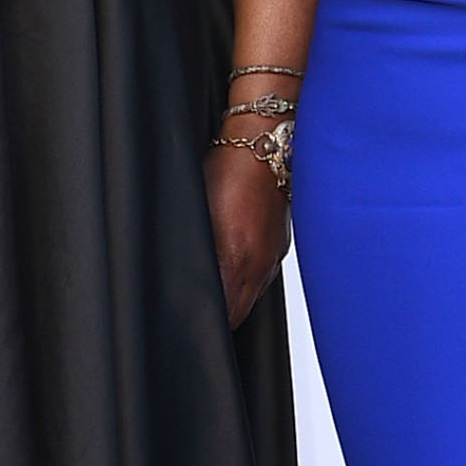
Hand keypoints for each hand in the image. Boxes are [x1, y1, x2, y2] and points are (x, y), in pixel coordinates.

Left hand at [205, 135, 288, 327]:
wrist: (267, 144)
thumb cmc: (230, 169)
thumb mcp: (199, 210)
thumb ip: (197, 250)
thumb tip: (186, 276)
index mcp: (237, 258)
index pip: (223, 311)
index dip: (206, 321)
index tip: (190, 321)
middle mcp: (260, 264)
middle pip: (239, 313)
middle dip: (220, 319)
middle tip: (197, 318)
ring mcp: (273, 257)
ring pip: (251, 298)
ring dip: (233, 302)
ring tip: (213, 298)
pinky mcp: (280, 248)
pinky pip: (261, 279)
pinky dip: (245, 284)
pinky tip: (232, 271)